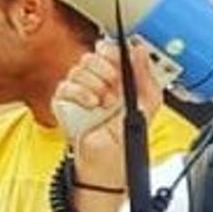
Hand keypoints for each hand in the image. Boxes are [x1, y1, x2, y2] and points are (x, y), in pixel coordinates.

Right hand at [55, 40, 163, 189]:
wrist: (109, 162)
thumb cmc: (125, 136)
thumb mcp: (148, 104)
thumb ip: (146, 75)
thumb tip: (140, 49)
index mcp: (116, 76)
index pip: (109, 49)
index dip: (113, 51)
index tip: (120, 59)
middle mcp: (96, 80)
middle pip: (92, 55)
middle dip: (107, 71)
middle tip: (115, 89)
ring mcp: (79, 90)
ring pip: (79, 69)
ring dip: (96, 86)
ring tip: (105, 104)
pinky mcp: (64, 103)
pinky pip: (65, 86)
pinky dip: (80, 94)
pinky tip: (91, 105)